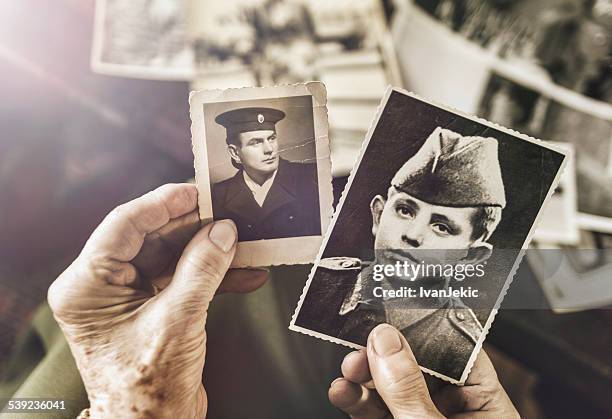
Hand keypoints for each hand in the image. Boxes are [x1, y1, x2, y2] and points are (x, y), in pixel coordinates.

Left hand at [48, 184, 267, 418]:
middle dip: (195, 228)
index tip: (197, 191)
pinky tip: (244, 274)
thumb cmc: (147, 390)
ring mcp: (130, 297)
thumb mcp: (176, 321)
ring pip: (173, 256)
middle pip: (152, 237)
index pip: (124, 225)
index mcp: (87, 286)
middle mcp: (103, 287)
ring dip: (210, 251)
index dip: (163, 203)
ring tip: (243, 242)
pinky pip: (184, 279)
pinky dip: (214, 276)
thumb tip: (222, 232)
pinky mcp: (154, 307)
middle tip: (228, 214)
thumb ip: (201, 270)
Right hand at [329, 324, 518, 418]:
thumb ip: (409, 390)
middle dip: (382, 353)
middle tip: (360, 343)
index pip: (456, 350)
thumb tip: (386, 341)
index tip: (393, 309)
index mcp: (486, 405)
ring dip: (362, 376)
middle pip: (415, 365)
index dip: (422, 327)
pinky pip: (375, 410)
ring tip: (347, 370)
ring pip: (389, 388)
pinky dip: (356, 401)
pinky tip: (343, 391)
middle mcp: (456, 411)